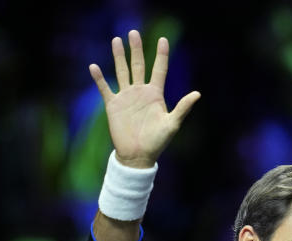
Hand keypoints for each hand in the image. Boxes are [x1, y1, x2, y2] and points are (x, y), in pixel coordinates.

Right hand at [89, 30, 199, 167]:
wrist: (137, 156)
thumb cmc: (157, 142)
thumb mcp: (172, 124)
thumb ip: (183, 108)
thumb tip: (198, 93)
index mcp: (155, 94)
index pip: (159, 69)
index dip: (162, 55)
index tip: (163, 39)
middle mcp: (140, 92)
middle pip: (138, 65)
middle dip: (136, 49)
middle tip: (133, 33)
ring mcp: (126, 97)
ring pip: (122, 72)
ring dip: (119, 57)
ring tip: (116, 40)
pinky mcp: (113, 106)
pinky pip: (105, 89)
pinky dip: (99, 78)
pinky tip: (93, 67)